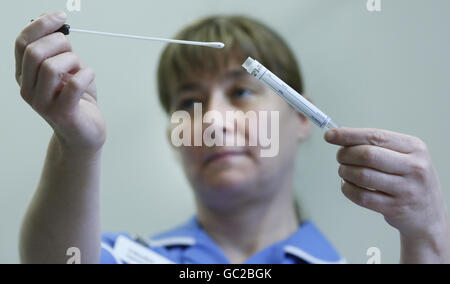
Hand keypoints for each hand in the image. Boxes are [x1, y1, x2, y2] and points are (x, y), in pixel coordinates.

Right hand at [15, 11, 105, 154]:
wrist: (85, 133)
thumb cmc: (77, 99)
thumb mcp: (67, 69)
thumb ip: (59, 50)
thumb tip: (54, 20)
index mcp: (25, 75)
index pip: (22, 43)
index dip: (41, 25)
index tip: (62, 16)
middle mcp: (28, 89)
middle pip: (34, 52)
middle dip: (59, 43)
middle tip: (73, 52)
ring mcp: (43, 104)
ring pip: (51, 67)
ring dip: (73, 61)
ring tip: (80, 70)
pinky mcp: (63, 114)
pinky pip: (73, 84)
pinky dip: (86, 74)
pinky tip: (89, 76)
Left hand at [325, 128, 449, 261]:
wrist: (428, 214)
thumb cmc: (408, 178)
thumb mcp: (404, 156)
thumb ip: (376, 145)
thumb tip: (339, 136)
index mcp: (414, 147)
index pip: (375, 136)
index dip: (348, 135)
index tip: (329, 135)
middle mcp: (414, 167)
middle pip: (367, 155)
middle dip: (345, 154)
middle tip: (339, 157)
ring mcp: (406, 189)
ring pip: (362, 176)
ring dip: (345, 172)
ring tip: (344, 171)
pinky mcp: (395, 208)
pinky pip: (361, 196)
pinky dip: (347, 189)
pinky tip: (347, 185)